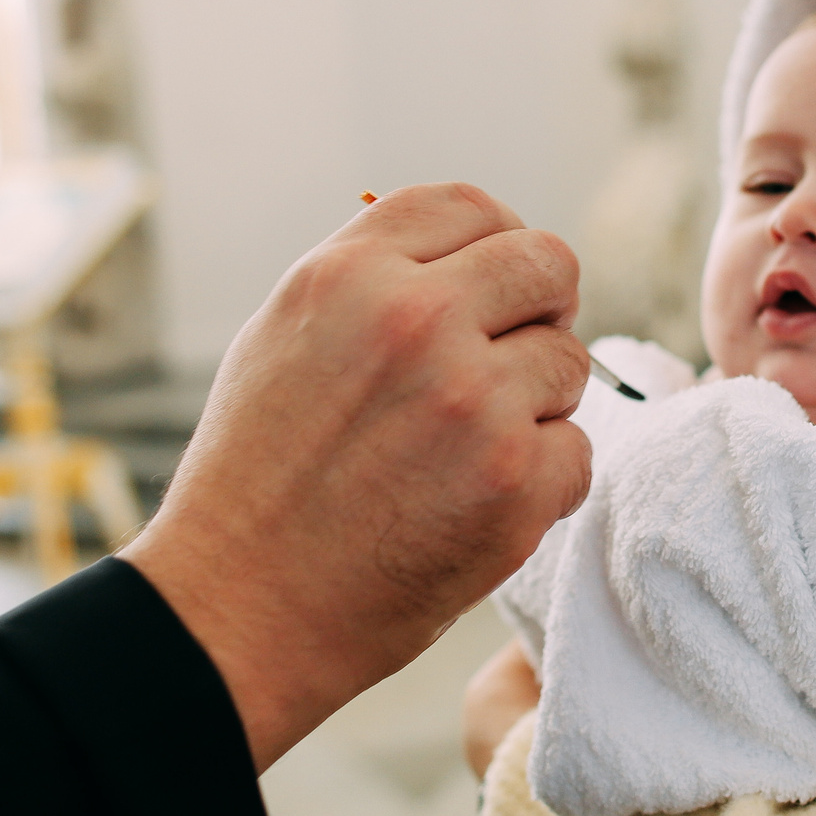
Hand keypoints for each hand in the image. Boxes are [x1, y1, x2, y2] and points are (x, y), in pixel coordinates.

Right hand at [123, 183, 591, 769]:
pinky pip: (577, 450)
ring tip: (465, 451)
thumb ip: (373, 283)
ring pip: (570, 362)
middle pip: (548, 264)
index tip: (493, 287)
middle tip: (511, 359)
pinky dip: (541, 481)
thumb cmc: (257, 480)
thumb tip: (470, 254)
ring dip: (536, 404)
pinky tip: (475, 504)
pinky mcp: (516, 484)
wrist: (238, 609)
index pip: (469, 206)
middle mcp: (417, 322)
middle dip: (541, 308)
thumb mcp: (282, 339)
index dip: (493, 242)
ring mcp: (474, 402)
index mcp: (351, 276)